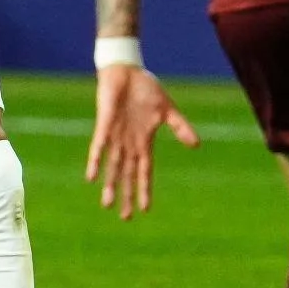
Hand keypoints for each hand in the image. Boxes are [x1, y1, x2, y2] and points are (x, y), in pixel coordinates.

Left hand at [85, 64, 199, 219]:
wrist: (127, 70)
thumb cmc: (145, 89)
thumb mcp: (167, 110)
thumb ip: (181, 128)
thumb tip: (197, 146)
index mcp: (143, 141)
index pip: (144, 171)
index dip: (144, 189)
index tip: (146, 210)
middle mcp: (128, 142)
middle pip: (126, 174)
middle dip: (126, 195)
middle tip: (125, 217)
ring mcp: (116, 134)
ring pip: (112, 165)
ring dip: (110, 184)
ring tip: (107, 204)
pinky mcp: (105, 123)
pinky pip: (99, 145)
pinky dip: (96, 160)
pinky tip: (91, 176)